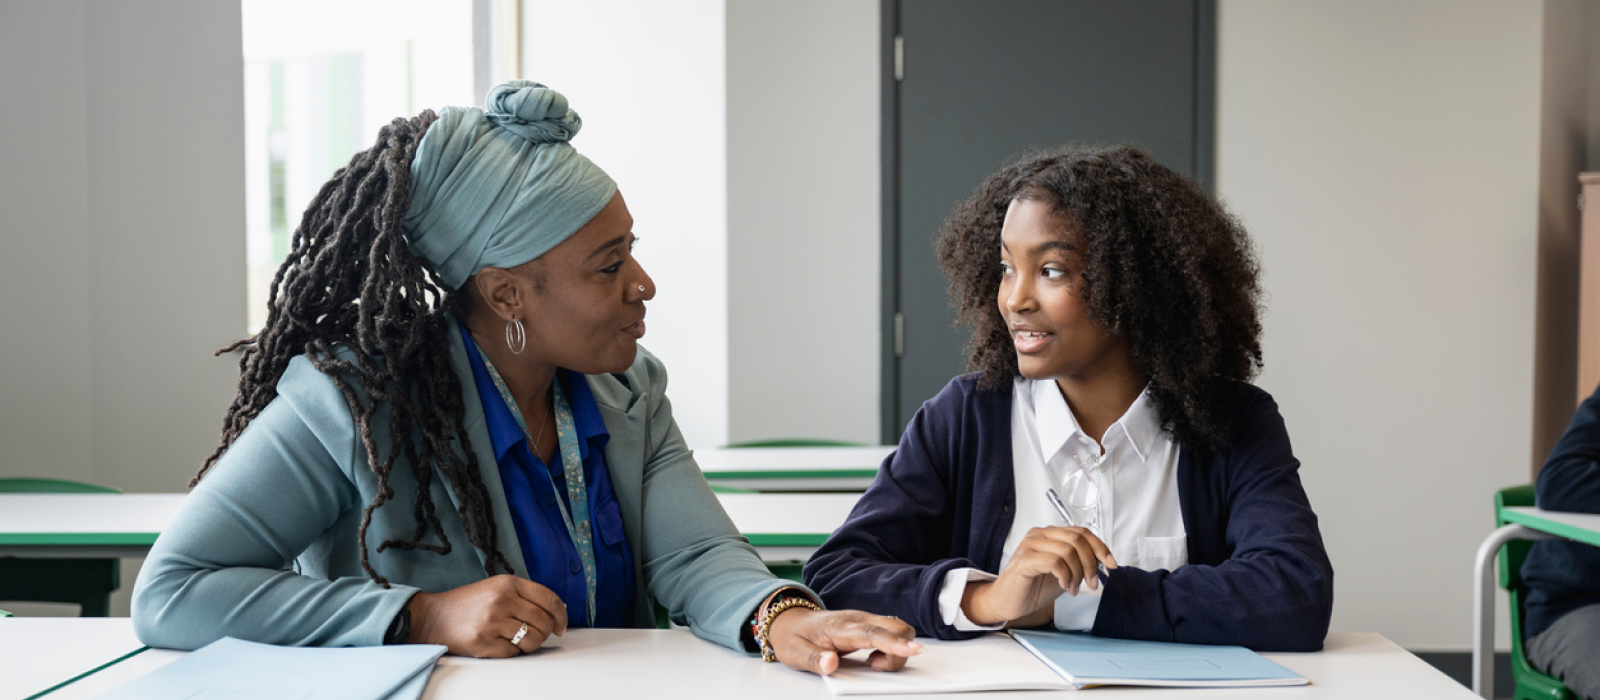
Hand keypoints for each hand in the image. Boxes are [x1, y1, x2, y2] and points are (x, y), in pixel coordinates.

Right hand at [405, 574, 568, 657]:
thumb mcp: (496, 588)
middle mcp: (502, 600)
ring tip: (519, 640)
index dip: (561, 615)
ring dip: (531, 644)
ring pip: (533, 639)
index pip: (549, 598)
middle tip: (536, 634)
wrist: (432, 617)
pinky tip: (499, 643)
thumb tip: (558, 609)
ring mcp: (492, 622)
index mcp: (508, 583)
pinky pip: (514, 652)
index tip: (561, 626)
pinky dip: (512, 651)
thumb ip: (524, 595)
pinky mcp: (484, 642)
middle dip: (546, 632)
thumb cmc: (467, 604)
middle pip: (544, 621)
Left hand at [767, 608, 922, 675]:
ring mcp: (865, 620)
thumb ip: (813, 660)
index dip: (895, 643)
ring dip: (896, 650)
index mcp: (841, 627)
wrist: (789, 621)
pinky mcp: (869, 625)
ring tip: (871, 663)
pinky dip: (892, 647)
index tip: (914, 650)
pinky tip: (873, 657)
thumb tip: (830, 664)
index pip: (874, 633)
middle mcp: (858, 619)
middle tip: (873, 666)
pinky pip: (892, 633)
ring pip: (898, 629)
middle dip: (899, 651)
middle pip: (896, 627)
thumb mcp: (795, 654)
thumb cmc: (793, 637)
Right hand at [963, 526, 1117, 626]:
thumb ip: (1079, 562)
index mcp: (1049, 534)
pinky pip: (1054, 562)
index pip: (1082, 531)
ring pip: (1068, 550)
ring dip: (1078, 573)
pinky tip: (1063, 586)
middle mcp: (1039, 535)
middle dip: (1091, 563)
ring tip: (1073, 588)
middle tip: (1091, 583)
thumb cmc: (1033, 587)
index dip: (1101, 547)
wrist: (1007, 602)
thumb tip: (1104, 562)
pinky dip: (1065, 576)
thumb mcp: (1064, 572)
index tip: (1111, 564)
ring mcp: (1030, 545)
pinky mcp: (1024, 560)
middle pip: (1077, 539)